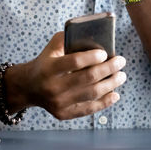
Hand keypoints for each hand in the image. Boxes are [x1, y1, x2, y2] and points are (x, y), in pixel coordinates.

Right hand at [9, 32, 125, 120]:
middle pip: (87, 78)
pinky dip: (104, 103)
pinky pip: (88, 109)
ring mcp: (59, 103)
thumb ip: (68, 38)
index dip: (92, 57)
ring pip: (91, 94)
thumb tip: (94, 35)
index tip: (105, 53)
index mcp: (49, 68)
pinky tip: (115, 94)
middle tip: (121, 62)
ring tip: (121, 76)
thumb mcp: (51, 48)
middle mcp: (53, 87)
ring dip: (111, 84)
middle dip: (108, 69)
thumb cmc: (45, 63)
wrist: (29, 87)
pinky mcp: (64, 114)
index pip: (75, 62)